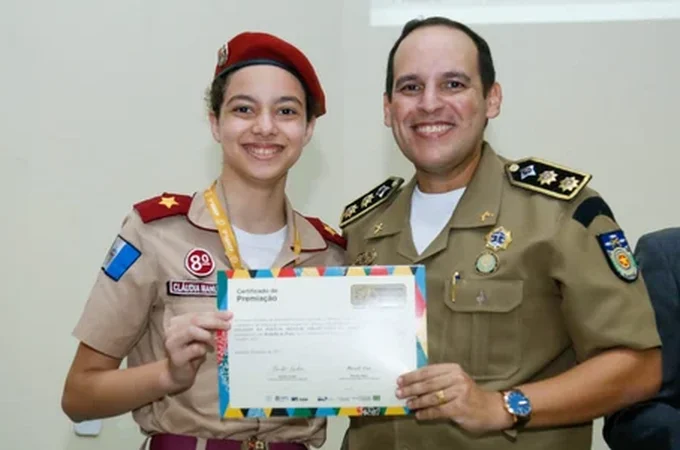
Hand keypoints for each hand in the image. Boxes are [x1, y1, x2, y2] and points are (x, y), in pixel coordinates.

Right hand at [160, 310, 232, 393]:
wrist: (179, 374)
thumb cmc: (191, 354)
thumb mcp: (200, 337)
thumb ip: (208, 328)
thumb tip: (226, 318)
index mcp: (178, 322)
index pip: (198, 314)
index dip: (214, 314)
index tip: (229, 315)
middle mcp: (172, 330)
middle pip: (195, 320)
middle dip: (214, 322)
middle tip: (227, 326)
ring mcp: (172, 343)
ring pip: (192, 331)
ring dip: (208, 336)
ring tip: (215, 342)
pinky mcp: (176, 356)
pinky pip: (194, 348)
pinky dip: (204, 349)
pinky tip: (207, 352)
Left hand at [395, 363, 513, 433]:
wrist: (491, 408)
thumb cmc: (469, 394)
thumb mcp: (456, 380)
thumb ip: (438, 380)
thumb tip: (413, 385)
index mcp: (453, 368)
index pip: (428, 371)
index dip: (412, 376)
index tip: (400, 380)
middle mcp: (456, 378)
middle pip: (428, 383)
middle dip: (411, 389)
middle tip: (399, 393)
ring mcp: (459, 392)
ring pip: (432, 397)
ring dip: (417, 402)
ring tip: (408, 405)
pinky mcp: (460, 407)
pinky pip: (438, 410)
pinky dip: (426, 413)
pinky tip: (419, 415)